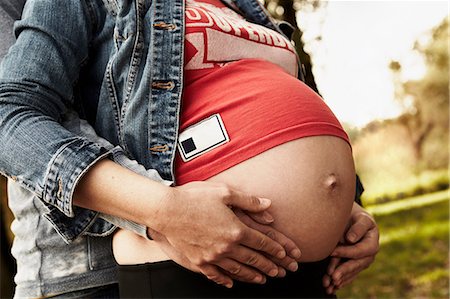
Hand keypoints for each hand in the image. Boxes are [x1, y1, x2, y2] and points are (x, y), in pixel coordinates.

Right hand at [150, 207, 301, 284]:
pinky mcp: (198, 261)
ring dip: (252, 275)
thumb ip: (249, 200)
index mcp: (236, 229)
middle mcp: (227, 247)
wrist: (166, 210)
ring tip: (262, 279)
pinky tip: (231, 283)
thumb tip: (268, 204)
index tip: (284, 254)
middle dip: (268, 265)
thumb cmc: (195, 197)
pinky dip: (225, 280)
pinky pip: (215, 275)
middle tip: (279, 272)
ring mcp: (212, 257)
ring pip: (237, 269)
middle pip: (253, 259)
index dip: (275, 249)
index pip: (261, 242)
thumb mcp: (225, 192)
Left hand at [322, 202, 378, 293]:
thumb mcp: (360, 217)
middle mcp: (369, 253)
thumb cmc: (356, 215)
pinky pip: (349, 274)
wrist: (352, 217)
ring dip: (341, 279)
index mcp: (372, 241)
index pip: (361, 250)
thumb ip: (358, 227)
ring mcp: (362, 260)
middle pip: (357, 264)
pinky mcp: (355, 264)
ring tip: (330, 284)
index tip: (332, 252)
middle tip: (333, 276)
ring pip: (352, 271)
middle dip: (344, 271)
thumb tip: (351, 239)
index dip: (347, 252)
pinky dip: (341, 280)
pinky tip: (332, 287)